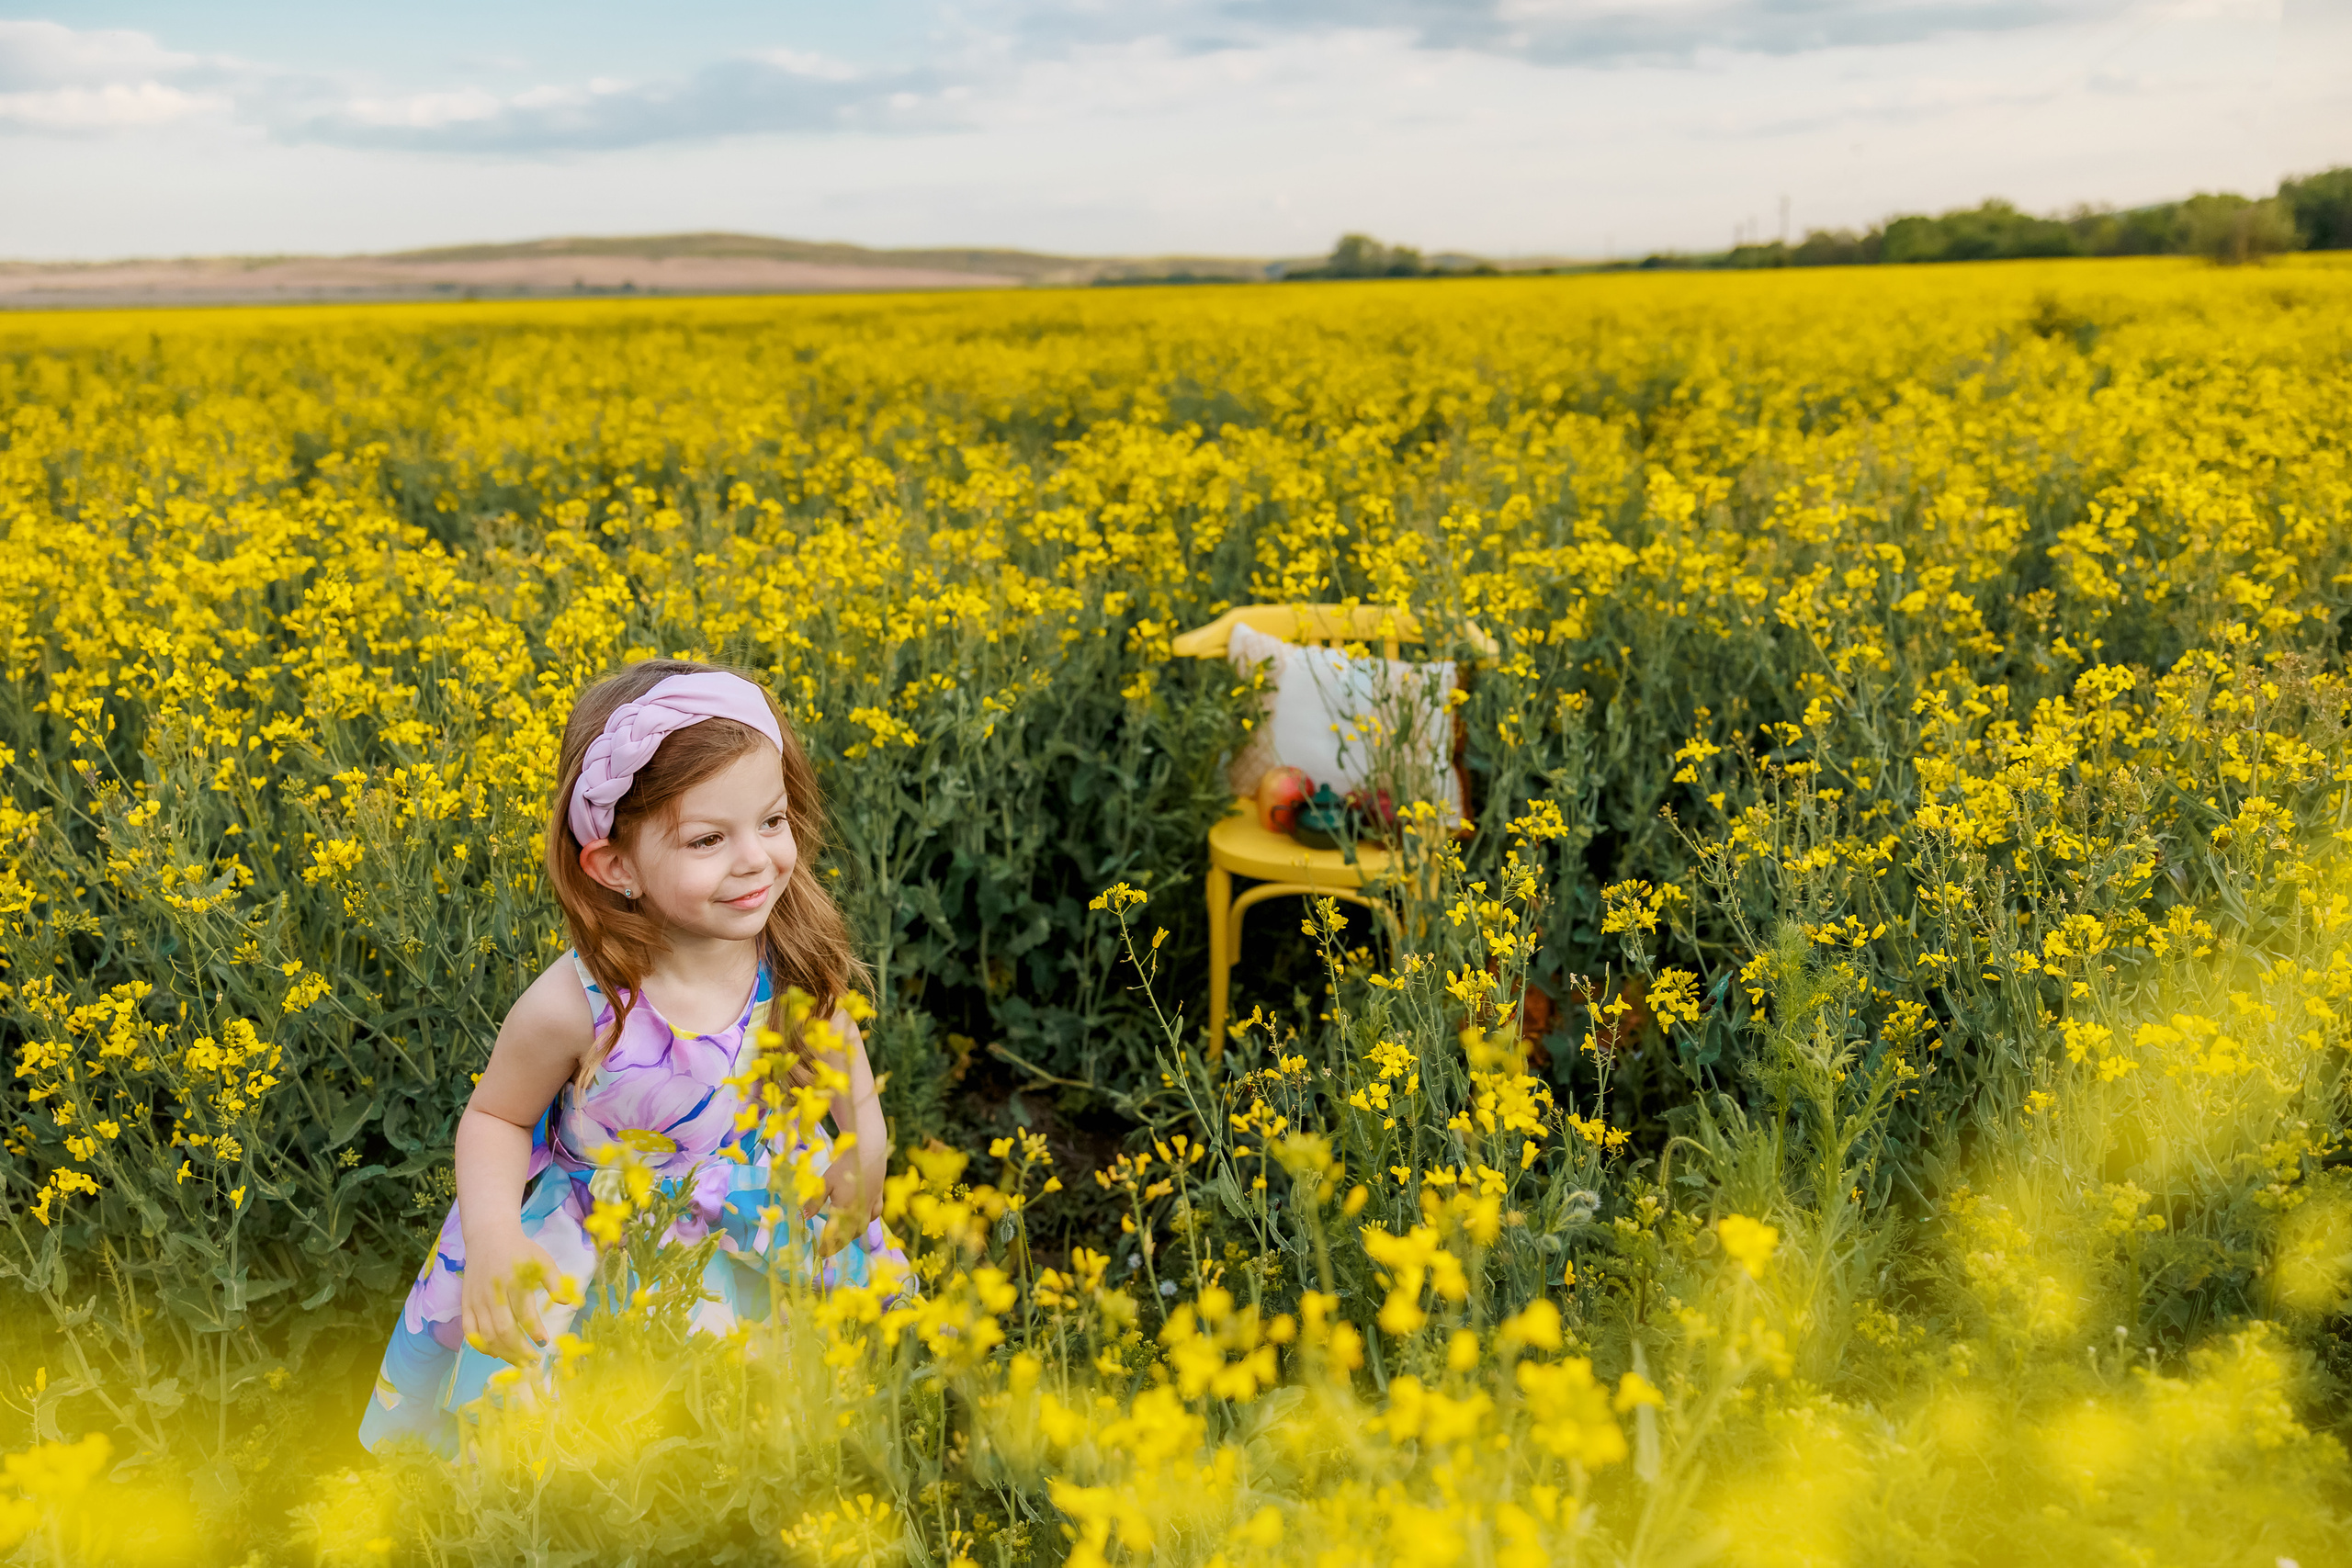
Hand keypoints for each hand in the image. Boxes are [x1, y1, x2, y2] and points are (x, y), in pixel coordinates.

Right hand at [460, 1229, 562, 1364]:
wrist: (488, 1236)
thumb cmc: (520, 1250)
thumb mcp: (542, 1260)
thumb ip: (555, 1281)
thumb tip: (567, 1303)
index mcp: (514, 1281)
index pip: (524, 1314)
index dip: (535, 1331)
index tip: (544, 1342)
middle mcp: (493, 1293)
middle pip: (503, 1330)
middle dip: (519, 1350)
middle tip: (533, 1360)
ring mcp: (477, 1300)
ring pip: (486, 1334)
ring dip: (503, 1352)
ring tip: (519, 1361)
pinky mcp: (466, 1303)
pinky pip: (469, 1331)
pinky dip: (480, 1345)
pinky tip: (495, 1353)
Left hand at [802, 1145, 883, 1256]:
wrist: (869, 1151)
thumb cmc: (844, 1165)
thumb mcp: (825, 1182)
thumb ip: (815, 1201)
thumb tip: (801, 1217)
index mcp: (844, 1210)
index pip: (834, 1235)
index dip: (827, 1246)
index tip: (820, 1254)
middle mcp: (859, 1212)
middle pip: (848, 1236)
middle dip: (837, 1245)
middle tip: (828, 1250)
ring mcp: (870, 1205)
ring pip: (861, 1228)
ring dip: (851, 1236)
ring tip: (842, 1239)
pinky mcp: (878, 1197)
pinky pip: (873, 1216)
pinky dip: (866, 1222)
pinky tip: (861, 1222)